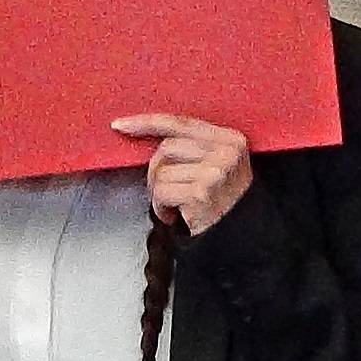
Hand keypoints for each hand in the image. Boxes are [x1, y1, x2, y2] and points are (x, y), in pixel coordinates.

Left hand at [110, 114, 254, 234]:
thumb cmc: (223, 204)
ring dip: (159, 193)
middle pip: (167, 147)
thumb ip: (194, 147)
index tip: (121, 125)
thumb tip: (151, 138)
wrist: (240, 238)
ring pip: (161, 171)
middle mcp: (226, 151)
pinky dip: (160, 207)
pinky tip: (173, 215)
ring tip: (174, 206)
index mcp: (230, 139)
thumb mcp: (218, 165)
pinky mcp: (201, 192)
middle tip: (165, 191)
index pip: (180, 123)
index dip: (146, 123)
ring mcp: (215, 171)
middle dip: (155, 171)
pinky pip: (161, 192)